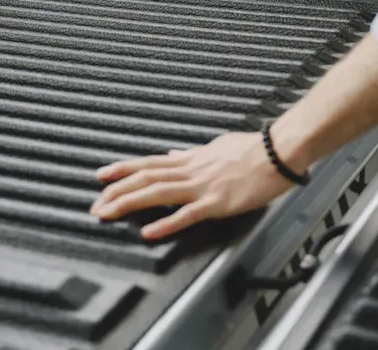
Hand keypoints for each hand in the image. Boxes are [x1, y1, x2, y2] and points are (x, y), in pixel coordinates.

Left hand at [89, 34, 377, 239]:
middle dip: (117, 192)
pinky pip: (187, 214)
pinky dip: (166, 223)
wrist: (282, 149)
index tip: (101, 176)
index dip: (123, 169)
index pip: (150, 163)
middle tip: (94, 204)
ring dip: (129, 204)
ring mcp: (204, 186)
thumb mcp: (218, 145)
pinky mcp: (219, 202)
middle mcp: (193, 170)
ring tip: (107, 214)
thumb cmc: (256, 148)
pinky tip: (149, 232)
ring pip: (158, 193)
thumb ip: (193, 153)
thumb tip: (173, 154)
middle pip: (146, 179)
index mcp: (193, 158)